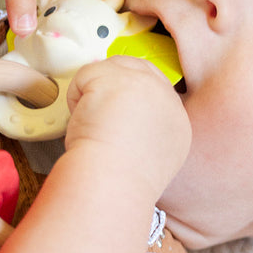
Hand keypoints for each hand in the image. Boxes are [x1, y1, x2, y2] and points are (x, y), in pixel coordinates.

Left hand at [65, 57, 191, 201]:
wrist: (113, 182)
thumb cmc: (120, 182)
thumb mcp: (148, 161)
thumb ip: (143, 135)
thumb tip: (121, 121)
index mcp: (177, 123)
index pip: (157, 91)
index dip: (130, 96)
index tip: (114, 114)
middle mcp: (165, 98)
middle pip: (137, 69)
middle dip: (112, 85)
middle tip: (96, 114)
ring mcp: (143, 82)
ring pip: (110, 70)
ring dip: (94, 96)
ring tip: (92, 126)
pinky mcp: (116, 76)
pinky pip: (86, 75)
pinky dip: (76, 97)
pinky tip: (83, 121)